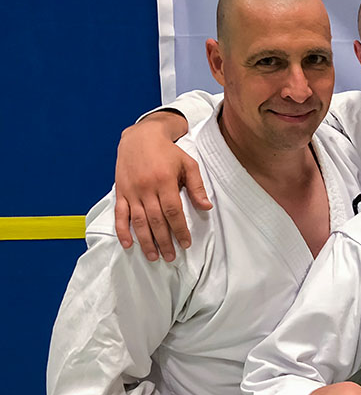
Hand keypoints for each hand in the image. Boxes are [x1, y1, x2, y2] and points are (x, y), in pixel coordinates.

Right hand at [114, 112, 211, 261]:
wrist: (141, 137)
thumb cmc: (168, 152)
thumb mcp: (188, 164)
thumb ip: (197, 186)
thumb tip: (206, 207)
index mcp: (165, 181)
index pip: (173, 211)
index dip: (180, 230)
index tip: (186, 244)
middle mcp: (146, 188)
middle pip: (156, 220)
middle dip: (164, 241)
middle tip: (171, 257)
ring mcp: (131, 191)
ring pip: (138, 221)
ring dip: (145, 241)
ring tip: (153, 256)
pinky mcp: (120, 192)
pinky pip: (119, 214)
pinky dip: (122, 230)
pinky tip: (128, 244)